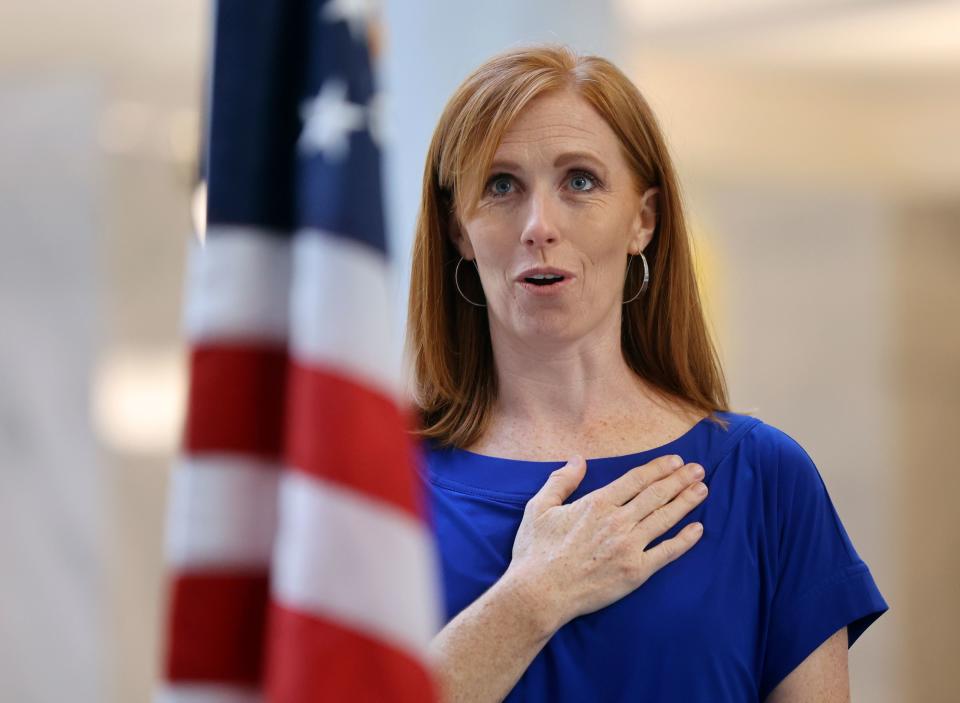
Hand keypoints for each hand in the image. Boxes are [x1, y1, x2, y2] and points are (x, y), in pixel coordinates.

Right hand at [503, 453, 707, 631]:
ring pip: (665, 518)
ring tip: (702, 489)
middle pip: (656, 495)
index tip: (674, 461)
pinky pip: (667, 553)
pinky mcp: (636, 572)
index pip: (636, 480)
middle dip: (679, 480)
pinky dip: (685, 540)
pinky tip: (698, 529)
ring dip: (686, 502)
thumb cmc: (535, 551)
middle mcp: (618, 521)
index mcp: (597, 503)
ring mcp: (630, 547)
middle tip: (698, 469)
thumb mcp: (539, 507)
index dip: (658, 468)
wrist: (539, 593)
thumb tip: (578, 459)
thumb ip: (561, 481)